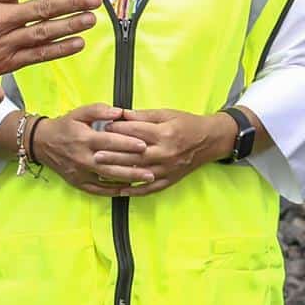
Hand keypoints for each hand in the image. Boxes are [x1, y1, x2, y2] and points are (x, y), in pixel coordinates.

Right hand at [36, 103, 157, 195]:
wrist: (42, 143)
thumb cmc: (65, 126)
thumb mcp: (79, 112)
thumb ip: (99, 110)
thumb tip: (119, 112)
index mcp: (84, 139)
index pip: (109, 142)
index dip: (127, 144)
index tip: (144, 145)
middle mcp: (82, 157)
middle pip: (111, 164)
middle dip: (133, 167)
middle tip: (152, 168)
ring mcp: (80, 172)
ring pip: (107, 178)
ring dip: (127, 180)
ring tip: (146, 179)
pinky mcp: (78, 182)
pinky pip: (97, 189)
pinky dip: (113, 190)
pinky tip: (128, 188)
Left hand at [101, 108, 238, 195]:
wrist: (210, 140)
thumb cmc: (188, 124)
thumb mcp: (168, 114)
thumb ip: (145, 116)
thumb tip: (123, 115)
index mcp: (164, 134)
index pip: (136, 132)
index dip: (119, 129)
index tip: (104, 127)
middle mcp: (165, 153)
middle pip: (133, 155)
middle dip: (112, 154)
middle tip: (94, 153)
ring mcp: (167, 169)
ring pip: (138, 173)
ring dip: (118, 172)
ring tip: (101, 170)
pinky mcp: (169, 180)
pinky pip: (148, 188)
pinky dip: (133, 190)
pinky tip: (119, 190)